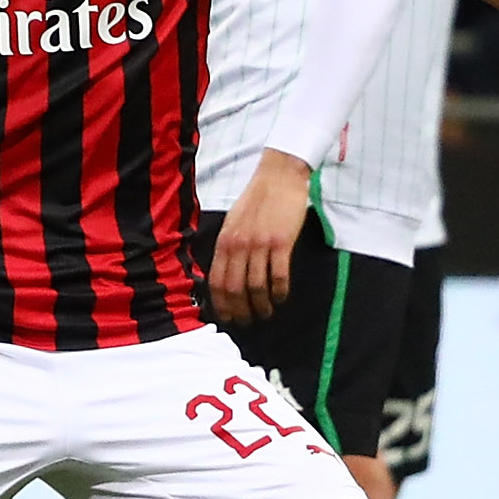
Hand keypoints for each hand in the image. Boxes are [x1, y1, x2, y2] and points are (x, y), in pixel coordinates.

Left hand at [210, 152, 312, 324]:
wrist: (279, 176)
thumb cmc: (257, 199)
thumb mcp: (233, 222)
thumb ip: (229, 246)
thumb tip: (226, 274)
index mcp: (225, 241)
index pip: (216, 282)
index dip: (221, 305)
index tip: (228, 318)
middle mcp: (239, 245)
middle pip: (235, 289)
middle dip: (241, 311)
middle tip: (249, 322)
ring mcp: (260, 244)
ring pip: (256, 287)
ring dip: (262, 306)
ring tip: (267, 313)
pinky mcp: (282, 243)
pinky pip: (279, 276)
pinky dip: (280, 292)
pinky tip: (282, 297)